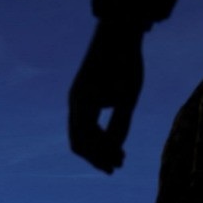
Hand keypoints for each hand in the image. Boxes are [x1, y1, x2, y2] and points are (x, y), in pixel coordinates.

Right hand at [68, 21, 144, 173]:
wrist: (117, 36)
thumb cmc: (125, 64)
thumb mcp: (128, 98)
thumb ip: (120, 125)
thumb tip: (114, 149)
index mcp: (83, 103)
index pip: (84, 141)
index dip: (99, 157)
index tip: (116, 166)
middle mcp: (75, 102)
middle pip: (78, 141)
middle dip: (97, 156)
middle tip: (117, 167)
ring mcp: (77, 99)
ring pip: (80, 133)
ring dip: (97, 147)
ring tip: (119, 156)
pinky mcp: (83, 95)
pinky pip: (84, 123)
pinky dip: (97, 135)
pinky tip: (113, 140)